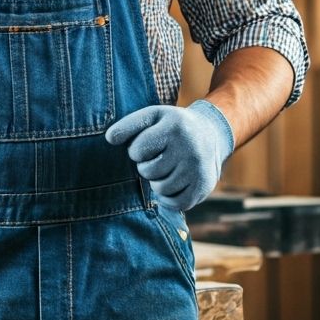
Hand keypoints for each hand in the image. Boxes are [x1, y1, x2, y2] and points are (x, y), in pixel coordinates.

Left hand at [105, 100, 234, 210]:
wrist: (210, 134)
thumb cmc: (171, 126)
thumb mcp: (152, 116)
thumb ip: (128, 125)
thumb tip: (110, 138)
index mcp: (174, 126)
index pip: (137, 150)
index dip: (136, 150)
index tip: (147, 144)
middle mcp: (189, 148)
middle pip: (148, 171)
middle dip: (146, 166)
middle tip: (158, 157)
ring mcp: (198, 169)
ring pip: (160, 188)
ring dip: (157, 181)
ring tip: (166, 168)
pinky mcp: (204, 187)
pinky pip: (176, 203)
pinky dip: (168, 197)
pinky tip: (172, 182)